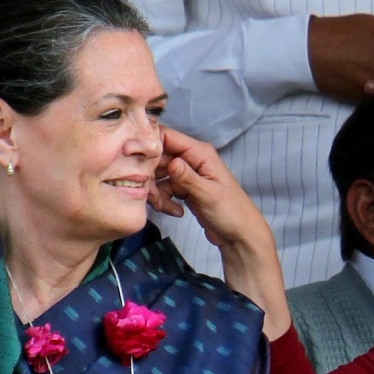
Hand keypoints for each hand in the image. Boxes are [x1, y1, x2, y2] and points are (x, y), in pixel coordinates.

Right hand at [149, 127, 289, 338]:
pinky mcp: (185, 189)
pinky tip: (176, 212)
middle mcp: (192, 159)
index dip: (148, 145)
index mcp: (200, 153)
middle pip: (158, 157)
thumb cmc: (231, 212)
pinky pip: (165, 190)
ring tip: (163, 207)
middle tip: (147, 194)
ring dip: (156, 192)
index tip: (134, 161)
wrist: (240, 236)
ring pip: (159, 176)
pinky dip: (165, 201)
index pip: (167, 136)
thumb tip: (171, 161)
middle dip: (149, 176)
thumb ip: (188, 178)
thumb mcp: (208, 194)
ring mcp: (188, 175)